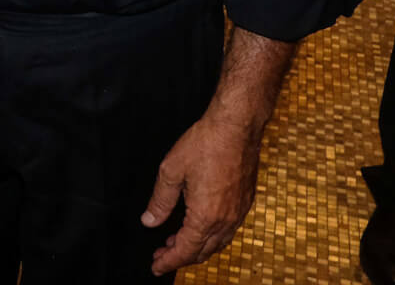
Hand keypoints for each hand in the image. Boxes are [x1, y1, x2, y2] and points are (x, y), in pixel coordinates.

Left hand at [140, 108, 262, 273]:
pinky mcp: (245, 202)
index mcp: (205, 216)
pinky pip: (228, 230)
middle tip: (161, 255)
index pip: (185, 250)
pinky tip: (199, 227)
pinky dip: (211, 236)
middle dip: (180, 257)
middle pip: (202, 252)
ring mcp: (238, 212)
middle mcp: (225, 220)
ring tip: (175, 242)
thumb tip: (149, 221)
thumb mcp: (171, 171)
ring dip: (196, 247)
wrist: (236, 127)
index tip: (156, 266)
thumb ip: (160, 201)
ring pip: (216, 243)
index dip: (169, 261)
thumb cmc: (204, 144)